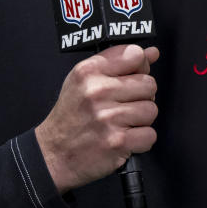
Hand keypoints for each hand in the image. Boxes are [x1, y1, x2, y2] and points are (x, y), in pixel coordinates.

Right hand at [36, 44, 158, 192]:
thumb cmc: (71, 116)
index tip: (132, 76)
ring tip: (122, 122)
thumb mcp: (84, 80)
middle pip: (149, 84)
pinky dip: (141, 139)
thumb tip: (152, 52)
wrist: (54, 154)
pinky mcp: (117, 142)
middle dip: (141, 96)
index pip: (134, 54)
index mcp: (89, 71)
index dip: (140, 66)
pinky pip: (150, 135)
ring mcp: (108, 117)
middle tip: (124, 104)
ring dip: (141, 119)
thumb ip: (118, 62)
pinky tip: (125, 138)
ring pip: (151, 109)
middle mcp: (97, 91)